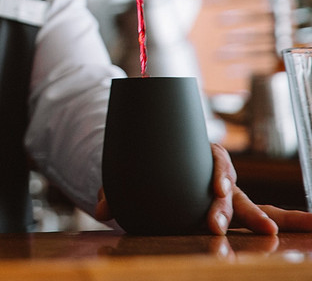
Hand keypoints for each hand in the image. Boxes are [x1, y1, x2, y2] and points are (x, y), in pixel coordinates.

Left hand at [95, 143, 311, 233]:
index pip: (215, 160)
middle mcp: (219, 176)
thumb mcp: (132, 175)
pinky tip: (289, 232)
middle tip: (217, 225)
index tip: (216, 188)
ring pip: (249, 206)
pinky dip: (274, 223)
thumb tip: (102, 209)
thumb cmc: (152, 168)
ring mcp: (227, 195)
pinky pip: (255, 218)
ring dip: (260, 219)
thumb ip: (116, 191)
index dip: (217, 174)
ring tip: (270, 234)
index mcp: (201, 157)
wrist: (165, 166)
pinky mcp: (228, 210)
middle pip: (230, 191)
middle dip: (227, 208)